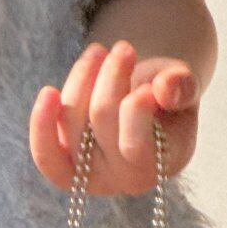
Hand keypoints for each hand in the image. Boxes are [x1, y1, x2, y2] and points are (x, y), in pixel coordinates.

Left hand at [30, 39, 200, 194]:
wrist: (141, 108)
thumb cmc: (165, 98)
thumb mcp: (183, 87)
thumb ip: (183, 87)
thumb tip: (166, 86)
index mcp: (158, 165)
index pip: (136, 144)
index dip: (137, 108)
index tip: (148, 81)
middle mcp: (121, 178)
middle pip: (101, 119)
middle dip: (112, 76)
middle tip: (125, 48)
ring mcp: (88, 174)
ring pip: (71, 120)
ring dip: (82, 78)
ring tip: (98, 51)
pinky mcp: (62, 165)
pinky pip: (45, 150)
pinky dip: (42, 121)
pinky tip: (49, 92)